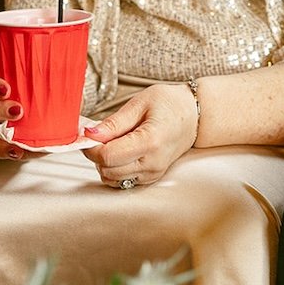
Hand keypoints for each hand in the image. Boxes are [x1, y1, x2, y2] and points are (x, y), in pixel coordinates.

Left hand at [83, 83, 198, 187]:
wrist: (195, 115)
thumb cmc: (171, 104)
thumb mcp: (140, 103)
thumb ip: (114, 122)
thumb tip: (89, 134)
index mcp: (150, 141)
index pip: (107, 157)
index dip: (91, 147)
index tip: (88, 135)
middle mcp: (152, 162)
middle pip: (107, 171)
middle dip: (97, 155)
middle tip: (101, 136)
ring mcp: (153, 173)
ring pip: (112, 179)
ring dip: (105, 163)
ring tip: (114, 142)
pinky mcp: (152, 177)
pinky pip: (123, 180)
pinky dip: (115, 169)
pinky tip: (122, 152)